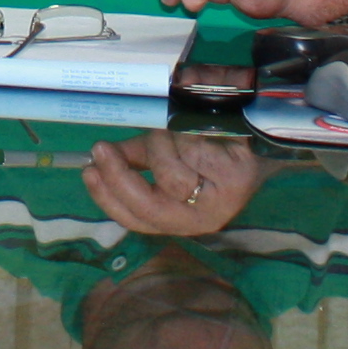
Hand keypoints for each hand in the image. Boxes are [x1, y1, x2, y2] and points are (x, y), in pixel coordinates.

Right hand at [83, 129, 266, 236]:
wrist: (260, 126)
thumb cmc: (209, 141)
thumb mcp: (167, 154)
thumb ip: (135, 160)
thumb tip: (99, 159)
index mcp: (183, 218)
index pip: (137, 221)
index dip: (109, 199)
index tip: (88, 171)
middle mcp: (203, 219)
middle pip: (150, 209)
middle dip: (121, 178)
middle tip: (101, 149)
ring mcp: (222, 202)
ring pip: (170, 177)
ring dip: (161, 145)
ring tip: (171, 127)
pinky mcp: (236, 180)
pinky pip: (192, 157)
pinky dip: (184, 135)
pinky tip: (192, 128)